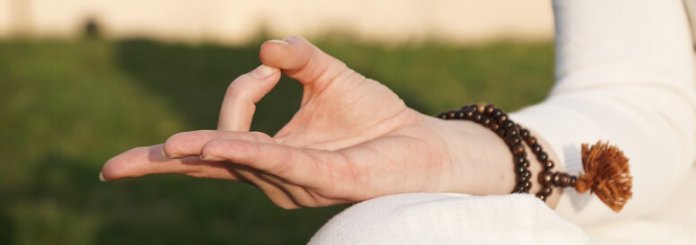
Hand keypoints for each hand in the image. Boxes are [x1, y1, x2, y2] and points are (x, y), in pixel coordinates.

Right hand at [101, 37, 554, 208]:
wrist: (425, 143)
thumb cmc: (376, 118)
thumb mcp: (331, 77)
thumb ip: (299, 59)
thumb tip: (265, 46)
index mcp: (272, 153)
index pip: (220, 142)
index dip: (227, 103)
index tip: (269, 68)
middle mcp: (276, 174)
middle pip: (214, 156)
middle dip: (164, 164)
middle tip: (114, 169)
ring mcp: (297, 181)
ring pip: (241, 153)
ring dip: (220, 130)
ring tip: (175, 143)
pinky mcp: (325, 178)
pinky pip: (278, 162)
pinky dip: (246, 151)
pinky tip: (214, 145)